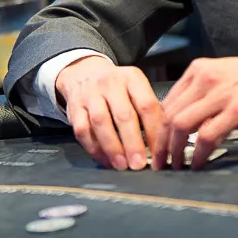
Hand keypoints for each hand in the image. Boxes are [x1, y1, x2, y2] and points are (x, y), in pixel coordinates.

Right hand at [55, 56, 165, 171]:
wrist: (83, 72)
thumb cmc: (116, 87)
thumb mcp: (135, 87)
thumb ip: (149, 110)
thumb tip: (163, 142)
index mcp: (131, 78)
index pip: (146, 105)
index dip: (154, 132)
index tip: (159, 152)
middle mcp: (110, 83)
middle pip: (124, 115)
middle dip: (133, 143)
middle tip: (139, 164)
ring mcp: (90, 94)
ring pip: (101, 122)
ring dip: (112, 147)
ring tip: (122, 165)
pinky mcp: (74, 107)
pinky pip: (82, 130)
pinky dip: (94, 148)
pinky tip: (105, 160)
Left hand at [160, 48, 237, 170]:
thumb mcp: (221, 76)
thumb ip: (201, 94)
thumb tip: (183, 121)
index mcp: (198, 70)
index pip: (166, 102)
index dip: (157, 127)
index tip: (157, 144)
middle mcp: (204, 79)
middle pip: (169, 115)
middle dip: (160, 143)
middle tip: (159, 161)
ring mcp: (220, 94)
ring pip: (181, 125)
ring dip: (175, 151)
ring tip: (176, 165)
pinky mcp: (236, 110)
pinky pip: (206, 136)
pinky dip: (198, 154)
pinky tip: (198, 163)